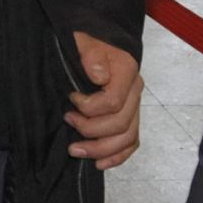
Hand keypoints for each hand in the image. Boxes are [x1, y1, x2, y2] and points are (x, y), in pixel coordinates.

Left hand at [67, 32, 140, 169]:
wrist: (98, 40)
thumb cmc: (88, 40)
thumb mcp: (84, 39)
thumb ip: (91, 55)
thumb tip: (98, 77)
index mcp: (126, 71)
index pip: (113, 102)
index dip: (89, 108)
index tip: (71, 99)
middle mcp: (135, 90)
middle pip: (121, 124)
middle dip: (90, 131)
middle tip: (68, 122)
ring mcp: (134, 104)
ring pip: (127, 138)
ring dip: (101, 149)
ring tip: (76, 150)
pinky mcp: (130, 115)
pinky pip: (132, 142)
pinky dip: (117, 156)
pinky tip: (99, 163)